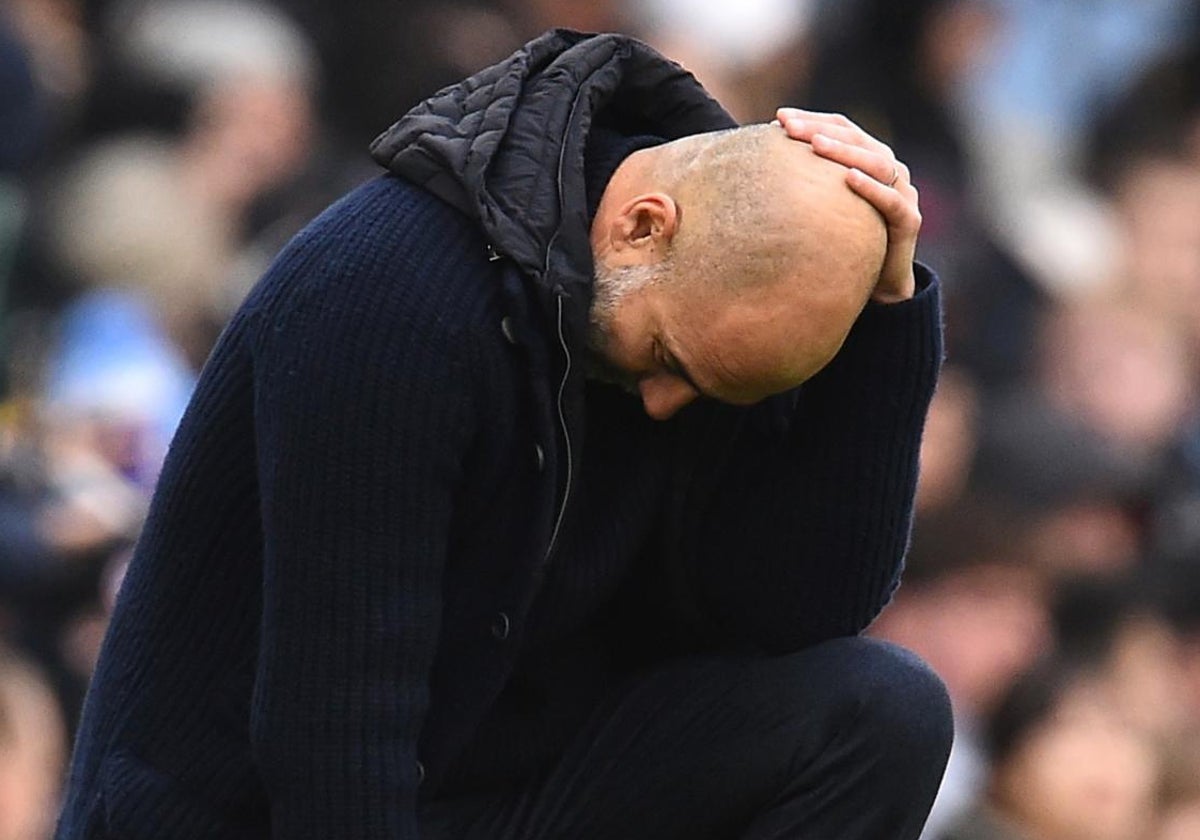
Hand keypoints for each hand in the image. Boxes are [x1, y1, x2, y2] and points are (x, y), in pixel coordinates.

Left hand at [774, 107, 918, 302]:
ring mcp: (903, 193)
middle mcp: (890, 169)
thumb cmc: (844, 241)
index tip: (779, 117)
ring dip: (844, 151)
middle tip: (788, 126)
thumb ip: (805, 183)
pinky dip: (871, 187)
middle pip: (856, 139)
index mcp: (869, 158)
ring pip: (876, 163)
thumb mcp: (823, 207)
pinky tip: (848, 178)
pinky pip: (890, 201)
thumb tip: (755, 167)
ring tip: (816, 144)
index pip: (842, 128)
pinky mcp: (909, 221)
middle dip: (820, 130)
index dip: (812, 119)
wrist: (880, 284)